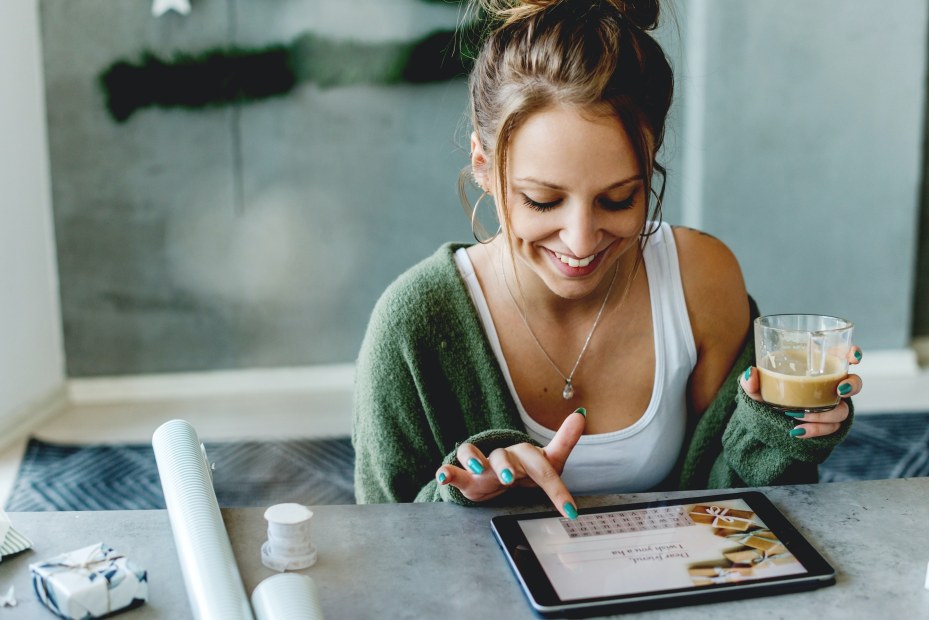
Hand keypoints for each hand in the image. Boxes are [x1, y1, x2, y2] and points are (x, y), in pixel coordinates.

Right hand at [435, 408, 586, 518]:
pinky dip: (447, 471)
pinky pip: (453, 469)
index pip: (543, 467)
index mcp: (526, 456)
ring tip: (478, 470)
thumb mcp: (547, 461)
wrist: (497, 473)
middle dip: (507, 466)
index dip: (556, 489)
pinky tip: (444, 476)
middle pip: (504, 456)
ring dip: (475, 461)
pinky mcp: (465, 474)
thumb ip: (564, 442)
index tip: (570, 511)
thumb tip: (581, 414)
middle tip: (510, 479)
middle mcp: (503, 457)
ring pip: (475, 456)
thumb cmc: (524, 468)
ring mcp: (482, 464)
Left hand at [740, 346, 862, 437]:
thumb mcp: (756, 388)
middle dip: (852, 386)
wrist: (764, 421)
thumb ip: (751, 381)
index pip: (841, 355)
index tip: (853, 357)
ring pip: (843, 410)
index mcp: (816, 368)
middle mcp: (829, 386)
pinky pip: (830, 429)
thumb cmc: (766, 395)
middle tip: (839, 390)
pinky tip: (798, 431)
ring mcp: (831, 406)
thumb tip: (750, 374)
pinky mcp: (827, 425)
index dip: (852, 353)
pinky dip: (815, 430)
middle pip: (854, 383)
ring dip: (824, 414)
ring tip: (798, 416)